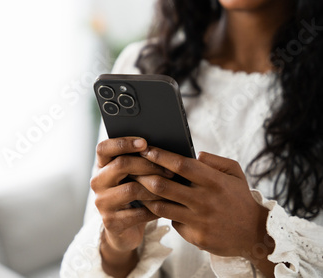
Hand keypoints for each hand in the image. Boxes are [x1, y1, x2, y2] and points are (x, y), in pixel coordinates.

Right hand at [91, 137, 173, 276]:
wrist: (125, 231)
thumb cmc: (134, 196)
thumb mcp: (133, 177)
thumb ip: (139, 162)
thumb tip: (163, 149)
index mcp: (101, 166)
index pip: (103, 148)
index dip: (123, 143)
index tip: (144, 143)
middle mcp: (97, 182)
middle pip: (121, 164)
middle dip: (148, 165)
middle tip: (170, 170)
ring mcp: (102, 202)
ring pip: (131, 189)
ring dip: (155, 189)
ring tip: (171, 190)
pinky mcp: (111, 222)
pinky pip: (137, 213)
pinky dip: (154, 210)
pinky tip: (165, 208)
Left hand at [135, 147, 273, 260]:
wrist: (255, 235)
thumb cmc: (240, 199)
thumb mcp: (235, 174)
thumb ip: (214, 161)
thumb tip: (194, 154)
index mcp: (214, 181)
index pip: (180, 165)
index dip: (160, 156)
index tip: (145, 149)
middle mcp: (205, 200)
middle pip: (163, 185)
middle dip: (143, 175)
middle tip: (131, 168)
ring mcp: (199, 220)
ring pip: (161, 206)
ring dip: (146, 196)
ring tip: (137, 187)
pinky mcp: (195, 236)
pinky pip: (172, 221)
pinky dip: (164, 213)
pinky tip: (155, 206)